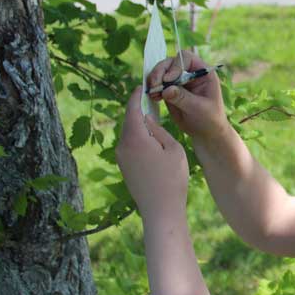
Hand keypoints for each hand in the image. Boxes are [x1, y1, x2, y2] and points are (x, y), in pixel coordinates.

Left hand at [116, 86, 188, 220]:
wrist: (160, 210)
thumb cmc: (173, 178)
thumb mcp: (173, 148)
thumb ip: (159, 130)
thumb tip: (148, 120)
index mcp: (135, 138)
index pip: (132, 109)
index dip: (137, 95)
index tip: (142, 85)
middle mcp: (123, 146)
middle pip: (128, 120)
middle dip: (138, 109)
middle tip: (150, 98)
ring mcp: (121, 158)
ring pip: (129, 133)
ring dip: (139, 125)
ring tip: (153, 117)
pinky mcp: (124, 167)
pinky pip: (129, 145)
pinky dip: (138, 138)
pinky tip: (151, 139)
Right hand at [147, 50, 226, 143]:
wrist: (205, 132)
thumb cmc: (210, 119)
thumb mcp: (199, 108)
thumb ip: (183, 97)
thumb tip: (167, 89)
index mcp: (203, 72)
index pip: (186, 58)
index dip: (176, 65)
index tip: (169, 79)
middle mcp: (189, 73)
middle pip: (170, 62)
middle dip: (160, 72)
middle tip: (155, 85)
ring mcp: (178, 81)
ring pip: (161, 71)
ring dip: (154, 80)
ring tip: (153, 93)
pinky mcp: (169, 90)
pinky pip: (157, 84)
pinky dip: (153, 89)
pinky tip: (153, 97)